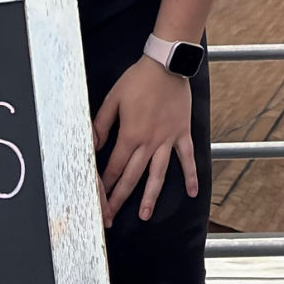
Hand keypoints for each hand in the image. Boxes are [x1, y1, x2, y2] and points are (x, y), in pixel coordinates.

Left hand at [93, 57, 196, 224]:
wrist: (166, 65)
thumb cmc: (138, 80)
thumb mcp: (112, 99)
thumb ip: (101, 124)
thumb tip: (91, 145)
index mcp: (130, 135)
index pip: (114, 167)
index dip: (105, 185)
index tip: (98, 201)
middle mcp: (149, 142)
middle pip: (132, 177)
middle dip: (120, 199)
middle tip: (111, 218)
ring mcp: (167, 140)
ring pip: (158, 174)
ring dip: (151, 196)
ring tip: (145, 215)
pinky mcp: (182, 133)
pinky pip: (187, 158)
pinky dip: (190, 174)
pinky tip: (192, 191)